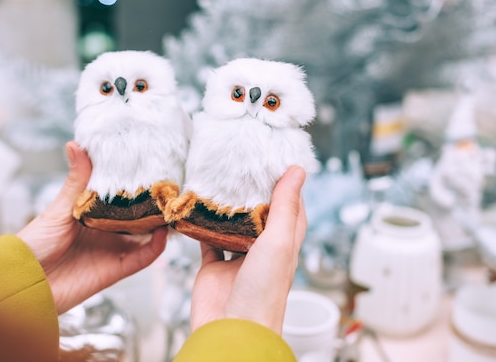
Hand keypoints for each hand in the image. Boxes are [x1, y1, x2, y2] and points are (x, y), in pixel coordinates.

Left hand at [17, 141, 166, 313]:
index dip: (135, 184)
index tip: (151, 166)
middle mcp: (106, 230)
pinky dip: (156, 247)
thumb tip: (76, 144)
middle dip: (154, 202)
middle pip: (138, 214)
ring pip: (146, 235)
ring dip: (161, 223)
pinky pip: (143, 257)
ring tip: (172, 206)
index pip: (119, 196)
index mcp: (92, 213)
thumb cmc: (35, 245)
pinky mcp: (117, 269)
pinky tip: (163, 232)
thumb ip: (76, 181)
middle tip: (169, 185)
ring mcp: (113, 249)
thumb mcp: (58, 209)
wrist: (25, 284)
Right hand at [189, 166, 306, 334]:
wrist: (231, 331)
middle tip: (245, 167)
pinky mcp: (213, 269)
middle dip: (254, 194)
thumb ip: (284, 206)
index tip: (278, 164)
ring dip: (228, 209)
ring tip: (222, 182)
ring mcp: (237, 260)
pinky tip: (198, 209)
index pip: (291, 211)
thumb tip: (298, 170)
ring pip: (233, 227)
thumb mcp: (278, 241)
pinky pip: (207, 241)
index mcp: (284, 247)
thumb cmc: (263, 293)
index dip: (288, 188)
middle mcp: (262, 252)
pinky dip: (202, 226)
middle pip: (260, 217)